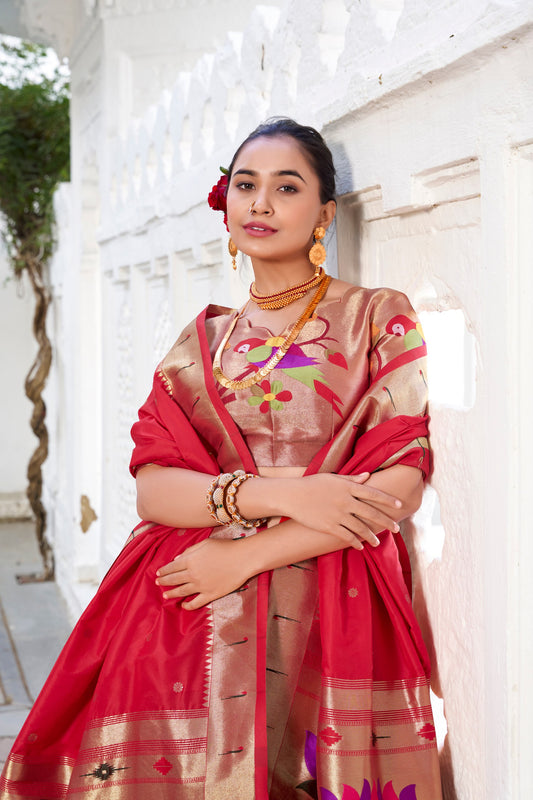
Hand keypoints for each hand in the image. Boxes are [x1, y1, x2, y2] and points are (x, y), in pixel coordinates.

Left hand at [155, 538, 249, 609]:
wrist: (242, 559)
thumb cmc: (225, 547)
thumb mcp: (205, 543)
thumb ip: (190, 551)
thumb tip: (177, 559)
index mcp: (190, 560)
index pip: (172, 567)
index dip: (163, 570)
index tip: (158, 573)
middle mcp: (192, 574)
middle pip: (174, 579)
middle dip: (163, 581)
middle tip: (157, 583)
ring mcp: (201, 586)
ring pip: (181, 591)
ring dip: (171, 594)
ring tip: (165, 595)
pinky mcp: (210, 594)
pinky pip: (196, 602)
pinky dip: (188, 605)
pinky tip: (183, 605)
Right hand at [283, 472, 401, 548]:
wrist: (292, 495)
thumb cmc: (312, 484)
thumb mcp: (332, 477)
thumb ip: (351, 478)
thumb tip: (367, 476)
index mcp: (348, 487)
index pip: (373, 493)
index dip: (387, 499)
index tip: (399, 505)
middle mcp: (346, 501)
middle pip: (371, 513)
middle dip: (386, 521)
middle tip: (396, 528)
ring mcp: (338, 514)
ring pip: (361, 528)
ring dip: (372, 536)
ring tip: (378, 543)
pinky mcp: (329, 526)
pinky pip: (347, 536)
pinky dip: (355, 542)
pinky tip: (360, 546)